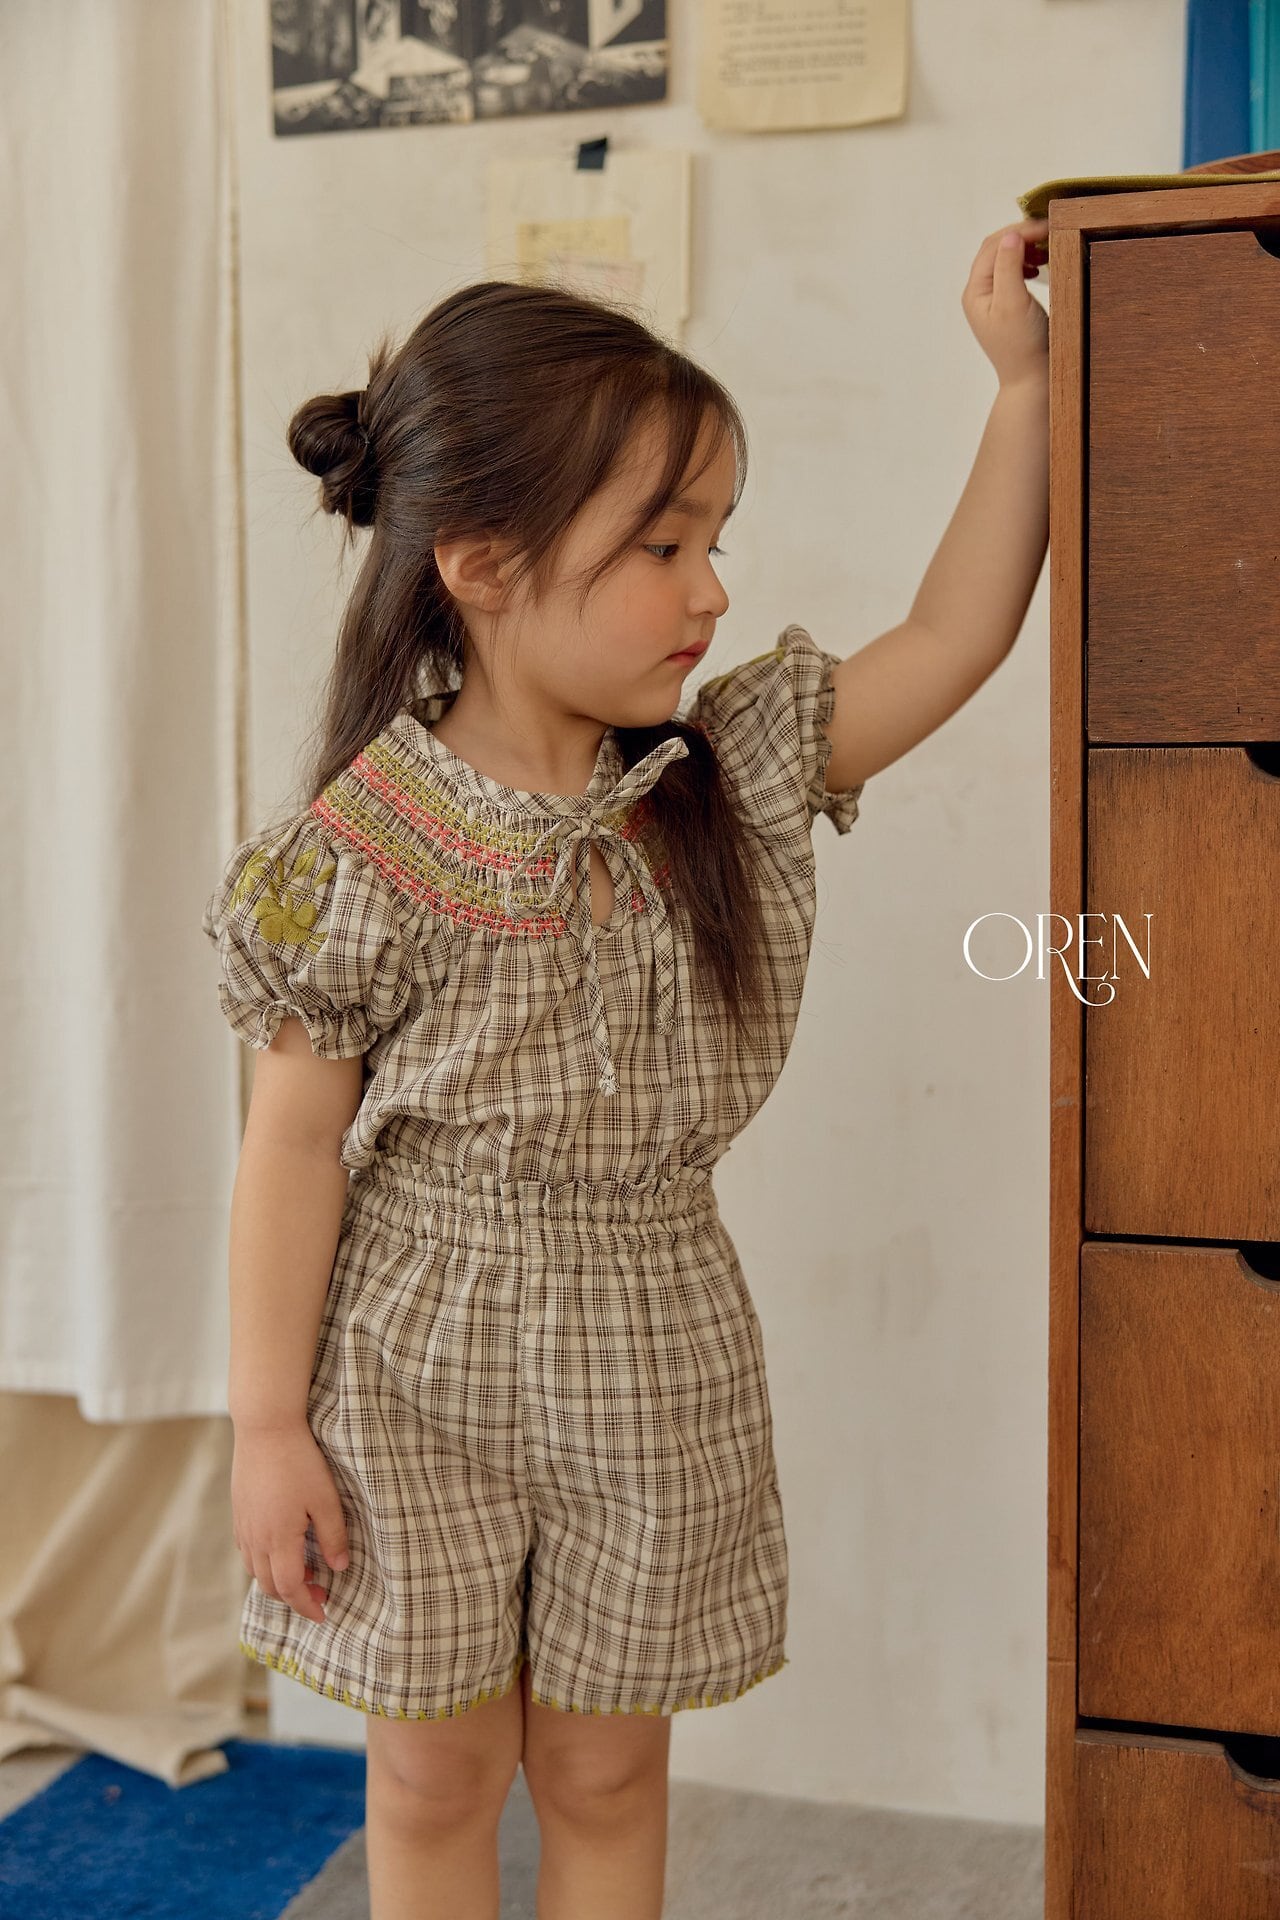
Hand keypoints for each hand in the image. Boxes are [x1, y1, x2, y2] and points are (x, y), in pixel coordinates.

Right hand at [231, 1422, 351, 1625]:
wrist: (265, 1428)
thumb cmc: (299, 1461)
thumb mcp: (326, 1500)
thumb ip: (333, 1537)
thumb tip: (339, 1568)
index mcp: (278, 1540)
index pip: (289, 1588)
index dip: (306, 1606)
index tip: (324, 1614)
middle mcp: (255, 1539)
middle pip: (269, 1585)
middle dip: (294, 1597)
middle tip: (321, 1592)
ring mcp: (243, 1526)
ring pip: (255, 1570)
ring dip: (278, 1579)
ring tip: (305, 1569)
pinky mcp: (239, 1512)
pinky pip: (247, 1551)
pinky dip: (264, 1562)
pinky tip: (283, 1547)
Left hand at [961, 217, 1049, 391]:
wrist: (1032, 381)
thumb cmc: (1023, 347)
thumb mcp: (1014, 303)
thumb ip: (1009, 267)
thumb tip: (1011, 235)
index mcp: (975, 291)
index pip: (993, 246)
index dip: (1019, 230)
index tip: (1047, 226)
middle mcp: (979, 294)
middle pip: (996, 249)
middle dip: (1022, 236)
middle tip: (1049, 232)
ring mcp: (991, 300)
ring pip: (1005, 259)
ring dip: (1025, 248)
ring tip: (1046, 250)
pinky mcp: (1006, 307)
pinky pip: (1012, 273)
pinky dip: (1027, 263)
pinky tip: (1040, 267)